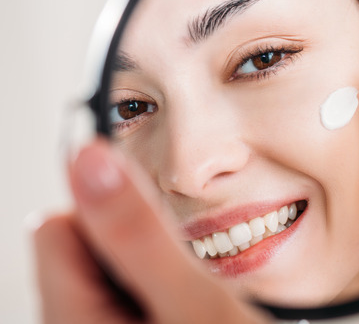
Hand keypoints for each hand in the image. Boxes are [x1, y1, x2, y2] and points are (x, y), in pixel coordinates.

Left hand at [33, 140, 268, 323]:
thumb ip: (137, 233)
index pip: (56, 228)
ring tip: (190, 307)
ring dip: (150, 275)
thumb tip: (87, 159)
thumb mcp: (193, 305)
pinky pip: (124, 299)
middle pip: (80, 251)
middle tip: (183, 285)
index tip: (160, 240)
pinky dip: (155, 297)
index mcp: (72, 323)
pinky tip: (186, 317)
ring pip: (106, 275)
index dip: (111, 220)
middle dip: (134, 251)